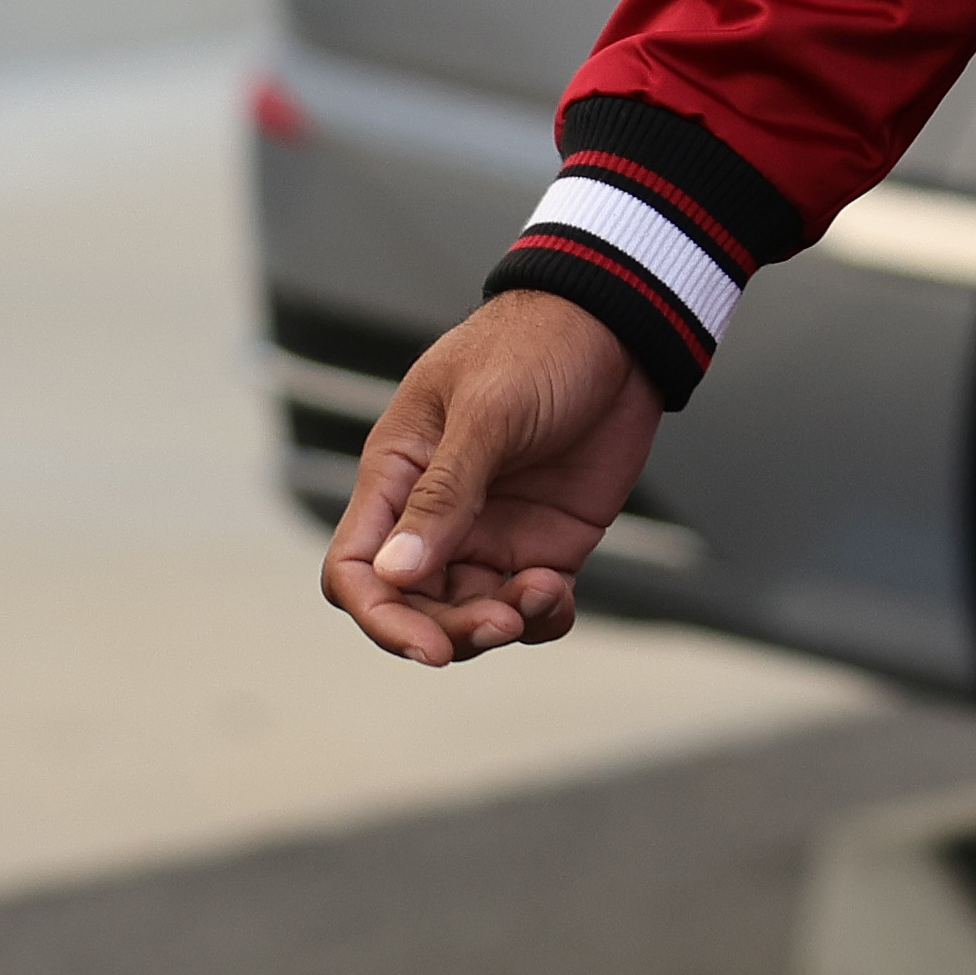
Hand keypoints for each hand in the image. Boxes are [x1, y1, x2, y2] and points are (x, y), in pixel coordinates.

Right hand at [321, 288, 663, 666]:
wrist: (619, 329)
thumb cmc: (537, 347)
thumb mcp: (486, 412)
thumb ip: (444, 493)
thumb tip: (394, 573)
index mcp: (398, 474)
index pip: (356, 567)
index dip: (379, 615)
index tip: (425, 646)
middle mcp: (435, 514)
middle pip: (412, 605)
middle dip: (450, 630)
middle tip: (501, 622)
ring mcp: (490, 532)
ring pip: (469, 616)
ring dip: (499, 624)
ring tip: (542, 590)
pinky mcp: (544, 542)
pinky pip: (528, 606)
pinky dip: (540, 618)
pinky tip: (557, 595)